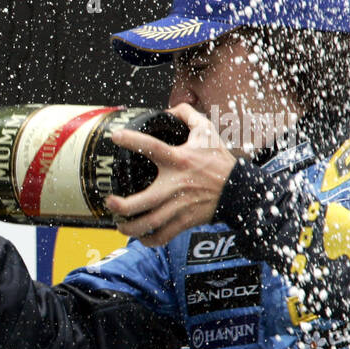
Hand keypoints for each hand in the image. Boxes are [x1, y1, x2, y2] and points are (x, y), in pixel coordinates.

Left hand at [105, 103, 238, 246]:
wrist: (240, 190)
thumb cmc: (220, 161)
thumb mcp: (208, 132)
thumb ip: (188, 115)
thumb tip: (169, 108)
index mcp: (179, 160)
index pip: (153, 147)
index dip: (133, 141)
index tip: (115, 136)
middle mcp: (176, 185)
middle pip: (144, 201)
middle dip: (123, 207)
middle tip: (109, 202)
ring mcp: (180, 206)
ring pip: (149, 224)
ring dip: (130, 228)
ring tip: (119, 224)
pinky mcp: (185, 221)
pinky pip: (162, 236)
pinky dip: (148, 239)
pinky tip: (139, 235)